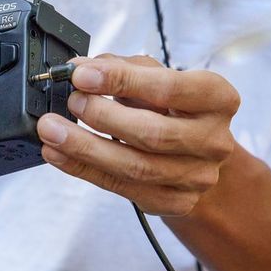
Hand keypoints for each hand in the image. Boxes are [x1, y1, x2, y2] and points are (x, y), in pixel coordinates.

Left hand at [36, 54, 239, 215]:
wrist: (194, 152)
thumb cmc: (171, 107)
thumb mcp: (155, 77)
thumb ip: (121, 68)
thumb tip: (79, 69)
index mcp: (218, 99)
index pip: (169, 88)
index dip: (122, 81)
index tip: (81, 75)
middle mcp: (214, 140)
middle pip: (152, 134)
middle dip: (102, 116)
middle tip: (70, 102)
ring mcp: (198, 176)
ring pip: (135, 167)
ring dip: (85, 147)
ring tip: (52, 130)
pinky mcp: (176, 201)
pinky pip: (121, 188)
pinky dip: (83, 169)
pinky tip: (59, 154)